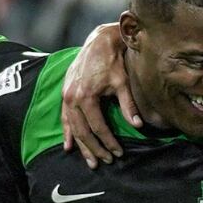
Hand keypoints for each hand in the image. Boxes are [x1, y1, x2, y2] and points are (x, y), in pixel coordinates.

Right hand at [61, 23, 135, 168]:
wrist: (99, 41)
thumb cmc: (113, 61)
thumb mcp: (122, 82)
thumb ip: (128, 105)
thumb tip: (138, 125)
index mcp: (86, 97)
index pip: (98, 127)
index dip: (108, 142)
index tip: (118, 153)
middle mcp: (72, 98)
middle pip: (83, 131)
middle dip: (94, 149)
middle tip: (105, 162)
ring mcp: (67, 96)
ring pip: (73, 128)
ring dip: (81, 146)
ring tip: (90, 161)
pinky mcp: (66, 93)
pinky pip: (64, 118)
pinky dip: (67, 132)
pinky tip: (69, 146)